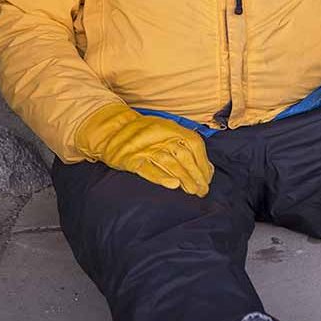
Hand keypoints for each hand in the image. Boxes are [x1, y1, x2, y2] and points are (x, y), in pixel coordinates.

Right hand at [75, 104, 212, 195]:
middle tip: (202, 191)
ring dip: (184, 178)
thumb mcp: (167, 133)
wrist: (112, 130)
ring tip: (193, 191)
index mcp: (171, 128)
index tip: (207, 178)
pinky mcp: (131, 159)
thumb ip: (186, 148)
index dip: (203, 161)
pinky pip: (147, 169)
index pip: (194, 144)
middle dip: (196, 174)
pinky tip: (172, 185)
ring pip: (169, 163)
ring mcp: (145, 147)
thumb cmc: (145, 136)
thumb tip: (207, 168)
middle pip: (184, 156)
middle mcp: (160, 136)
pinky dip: (161, 177)